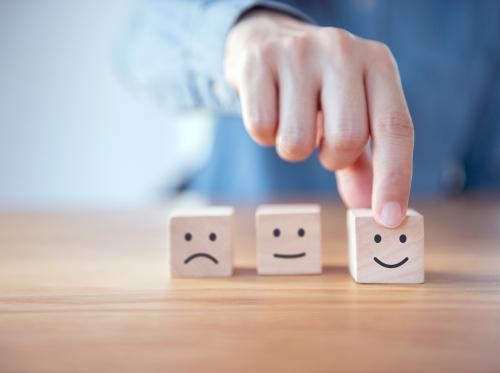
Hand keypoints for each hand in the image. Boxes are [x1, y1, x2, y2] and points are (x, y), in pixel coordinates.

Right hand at [224, 10, 413, 227]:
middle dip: (331, 158)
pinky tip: (270, 110)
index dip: (394, 178)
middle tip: (321, 143)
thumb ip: (362, 162)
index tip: (387, 220)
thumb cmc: (318, 87)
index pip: (394, 128)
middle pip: (346, 138)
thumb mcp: (351, 112)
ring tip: (293, 121)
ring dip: (294, 148)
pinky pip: (261, 129)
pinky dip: (264, 135)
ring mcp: (298, 53)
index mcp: (377, 63)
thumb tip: (369, 211)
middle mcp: (342, 51)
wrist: (269, 39)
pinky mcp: (258, 62)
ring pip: (298, 141)